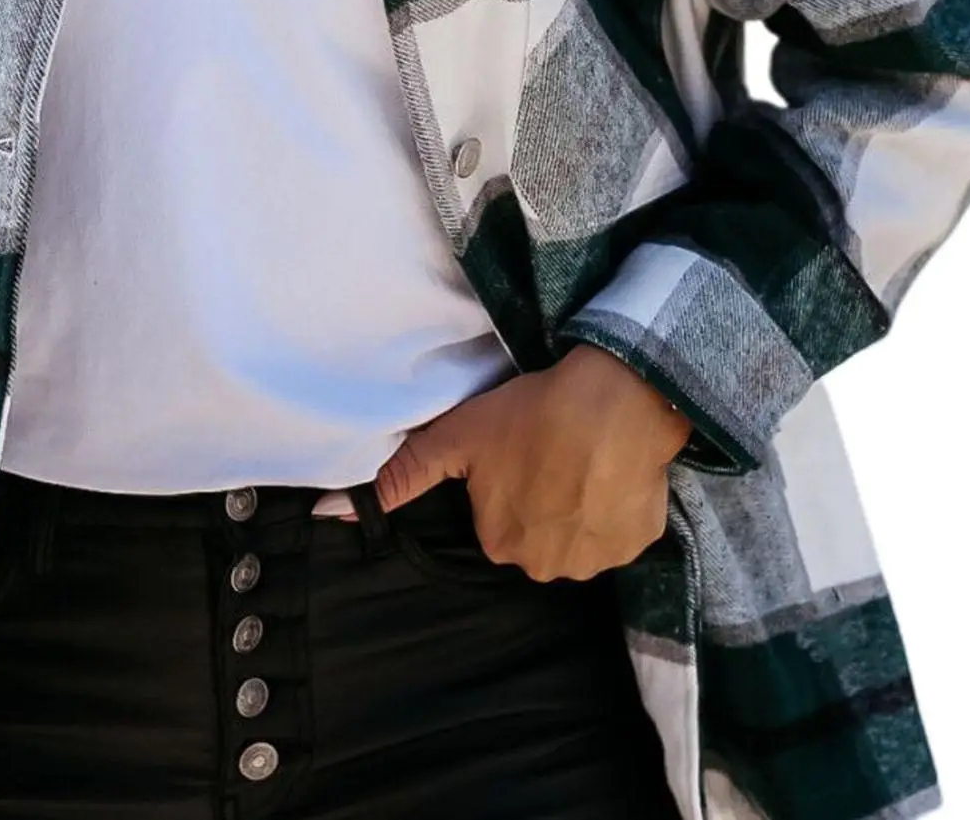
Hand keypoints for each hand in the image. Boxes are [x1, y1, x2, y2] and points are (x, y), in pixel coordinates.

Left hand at [373, 344, 693, 580]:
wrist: (613, 402)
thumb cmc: (529, 416)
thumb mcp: (457, 438)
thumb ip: (402, 475)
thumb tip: (329, 512)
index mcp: (500, 544)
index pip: (493, 519)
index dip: (503, 482)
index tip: (517, 450)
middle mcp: (547, 566)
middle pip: (535, 532)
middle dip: (540, 500)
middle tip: (549, 452)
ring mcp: (599, 559)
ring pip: (579, 534)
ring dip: (579, 505)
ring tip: (583, 457)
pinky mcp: (640, 542)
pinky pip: (621, 529)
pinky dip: (616, 504)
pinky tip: (611, 468)